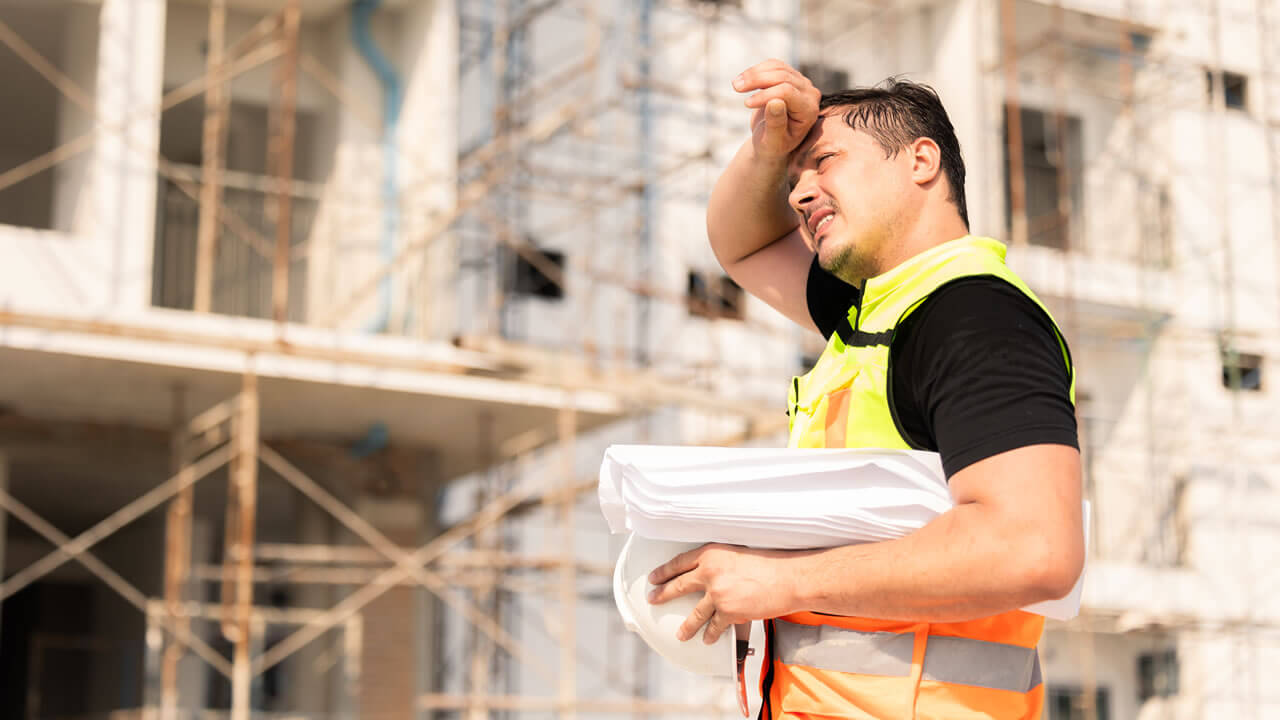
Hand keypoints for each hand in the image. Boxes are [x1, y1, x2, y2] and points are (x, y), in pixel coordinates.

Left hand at [647, 543, 799, 643]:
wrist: (789, 578)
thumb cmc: (771, 562)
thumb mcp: (739, 553)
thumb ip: (721, 563)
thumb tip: (711, 574)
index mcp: (711, 553)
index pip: (680, 562)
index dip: (665, 570)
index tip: (654, 577)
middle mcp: (710, 572)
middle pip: (679, 585)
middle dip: (663, 593)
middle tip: (652, 599)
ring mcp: (717, 593)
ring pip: (695, 613)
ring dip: (686, 626)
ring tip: (680, 635)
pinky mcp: (728, 611)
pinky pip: (715, 626)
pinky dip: (711, 634)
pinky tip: (707, 640)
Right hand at [733, 59, 821, 160]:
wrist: (772, 142)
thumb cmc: (773, 145)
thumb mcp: (773, 141)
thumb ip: (776, 124)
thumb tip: (775, 102)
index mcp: (809, 111)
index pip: (787, 92)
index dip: (765, 95)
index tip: (746, 104)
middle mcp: (809, 93)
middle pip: (783, 76)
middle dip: (757, 79)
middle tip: (736, 87)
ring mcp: (801, 83)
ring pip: (777, 68)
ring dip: (754, 73)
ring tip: (736, 84)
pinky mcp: (790, 77)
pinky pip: (774, 65)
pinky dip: (757, 70)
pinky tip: (743, 80)